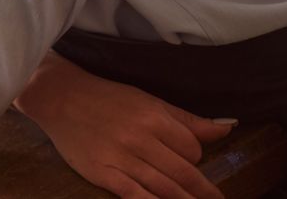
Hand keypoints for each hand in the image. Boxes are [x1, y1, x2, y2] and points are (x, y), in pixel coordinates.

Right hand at [15, 52, 234, 198]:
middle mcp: (139, 138)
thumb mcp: (147, 100)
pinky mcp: (102, 173)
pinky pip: (135, 196)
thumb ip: (187, 119)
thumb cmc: (106, 98)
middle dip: (202, 191)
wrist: (57, 97)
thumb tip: (229, 128)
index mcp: (153, 117)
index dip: (196, 158)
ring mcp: (120, 158)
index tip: (191, 162)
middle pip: (183, 173)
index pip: (192, 149)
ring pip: (164, 189)